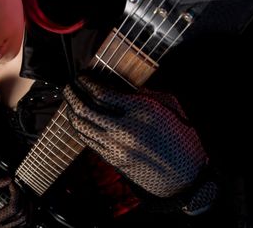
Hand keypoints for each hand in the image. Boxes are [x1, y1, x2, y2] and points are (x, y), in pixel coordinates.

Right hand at [0, 177, 25, 227]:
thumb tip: (9, 178)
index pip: (14, 208)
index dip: (16, 192)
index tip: (12, 183)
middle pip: (21, 214)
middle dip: (22, 197)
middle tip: (16, 187)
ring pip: (25, 221)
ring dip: (27, 206)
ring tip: (22, 194)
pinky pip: (23, 225)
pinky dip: (27, 214)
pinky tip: (24, 204)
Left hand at [63, 76, 207, 197]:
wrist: (184, 176)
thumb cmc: (180, 136)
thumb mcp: (167, 106)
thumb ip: (142, 94)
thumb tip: (117, 84)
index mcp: (140, 111)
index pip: (102, 93)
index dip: (87, 82)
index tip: (82, 76)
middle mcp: (124, 130)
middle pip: (86, 110)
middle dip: (73, 95)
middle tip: (69, 86)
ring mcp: (116, 148)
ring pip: (82, 127)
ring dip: (71, 111)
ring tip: (69, 101)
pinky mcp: (113, 161)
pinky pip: (88, 141)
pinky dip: (79, 128)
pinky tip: (78, 120)